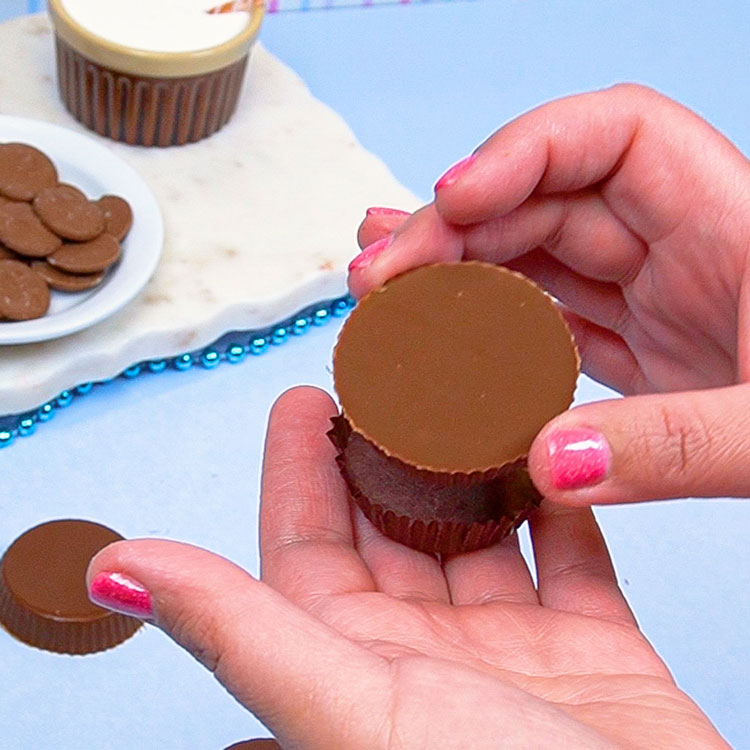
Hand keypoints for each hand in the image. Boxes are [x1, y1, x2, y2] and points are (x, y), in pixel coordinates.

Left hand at [87, 387, 727, 748]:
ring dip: (472, 471)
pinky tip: (552, 451)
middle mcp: (426, 659)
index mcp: (353, 668)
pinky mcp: (598, 655)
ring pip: (481, 535)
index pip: (305, 543)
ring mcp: (513, 656)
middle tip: (390, 380)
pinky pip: (573, 557)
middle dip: (387, 453)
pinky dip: (561, 504)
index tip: (302, 397)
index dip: (298, 466)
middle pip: (392, 528)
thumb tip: (115, 570)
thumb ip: (239, 631)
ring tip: (465, 400)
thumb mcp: (349, 708)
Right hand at [351, 84, 749, 505]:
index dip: (522, 153)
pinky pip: (552, 319)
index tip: (453, 196)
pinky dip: (491, 324)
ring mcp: (659, 296)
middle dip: (454, 230)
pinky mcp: (644, 344)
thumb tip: (547, 463)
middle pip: (547, 202)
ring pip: (538, 259)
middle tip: (380, 272)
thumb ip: (676, 445)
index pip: (613, 136)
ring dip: (456, 271)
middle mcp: (687, 246)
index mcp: (736, 224)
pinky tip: (440, 325)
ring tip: (382, 281)